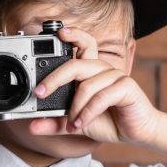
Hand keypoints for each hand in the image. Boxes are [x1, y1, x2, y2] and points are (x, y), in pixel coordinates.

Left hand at [29, 25, 160, 144]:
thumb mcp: (74, 124)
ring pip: (86, 86)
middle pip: (75, 65)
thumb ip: (55, 124)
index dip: (73, 35)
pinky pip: (102, 97)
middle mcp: (102, 69)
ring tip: (72, 124)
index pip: (82, 45)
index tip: (58, 33)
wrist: (134, 133)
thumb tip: (32, 127)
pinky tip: (81, 124)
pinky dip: (88, 113)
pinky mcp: (127, 87)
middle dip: (54, 79)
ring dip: (75, 109)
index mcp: (91, 71)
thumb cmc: (107, 122)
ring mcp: (115, 76)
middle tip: (40, 93)